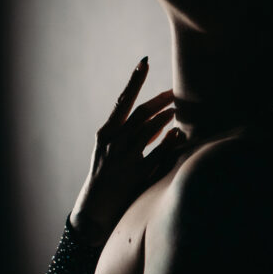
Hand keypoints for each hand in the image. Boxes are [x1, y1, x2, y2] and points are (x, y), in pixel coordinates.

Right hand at [70, 57, 185, 245]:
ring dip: (166, 117)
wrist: (94, 211)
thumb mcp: (114, 153)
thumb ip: (136, 137)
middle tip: (176, 91)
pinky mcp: (136, 174)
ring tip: (177, 110)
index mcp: (106, 133)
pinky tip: (178, 133)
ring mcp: (125, 158)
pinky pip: (158, 153)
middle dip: (160, 100)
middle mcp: (114, 142)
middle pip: (141, 113)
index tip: (144, 63)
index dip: (134, 81)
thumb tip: (160, 123)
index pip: (123, 101)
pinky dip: (169, 141)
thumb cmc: (107, 178)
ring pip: (149, 129)